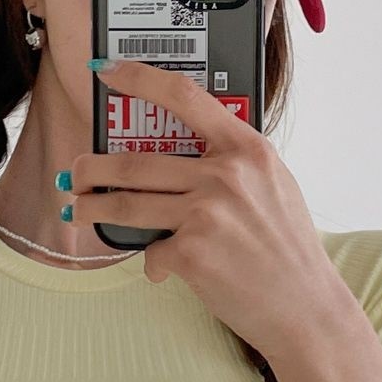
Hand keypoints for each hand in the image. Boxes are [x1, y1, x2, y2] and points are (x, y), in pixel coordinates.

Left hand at [69, 56, 351, 364]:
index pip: (184, 96)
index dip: (139, 79)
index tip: (108, 73)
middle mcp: (225, 175)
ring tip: (78, 211)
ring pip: (126, 203)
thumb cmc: (288, 249)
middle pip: (135, 161)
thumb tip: (182, 155)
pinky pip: (152, 252)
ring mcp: (206, 213)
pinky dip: (153, 264)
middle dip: (92, 168)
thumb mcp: (274, 186)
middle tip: (75, 173)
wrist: (306, 308)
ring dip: (92, 208)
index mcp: (247, 149)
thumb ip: (232, 164)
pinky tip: (164, 271)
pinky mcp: (192, 253)